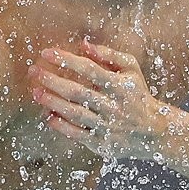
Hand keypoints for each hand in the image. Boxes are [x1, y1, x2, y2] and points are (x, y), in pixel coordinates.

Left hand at [27, 38, 169, 160]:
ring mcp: (108, 127)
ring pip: (76, 114)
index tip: (47, 53)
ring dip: (53, 102)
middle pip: (79, 92)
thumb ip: (109, 55)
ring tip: (36, 92)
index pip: (90, 69)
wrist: (154, 131)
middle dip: (53, 81)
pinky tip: (48, 116)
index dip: (67, 60)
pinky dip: (62, 126)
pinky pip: (78, 135)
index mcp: (121, 86)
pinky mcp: (103, 144)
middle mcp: (114, 107)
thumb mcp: (131, 70)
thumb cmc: (138, 95)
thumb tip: (84, 44)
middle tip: (34, 72)